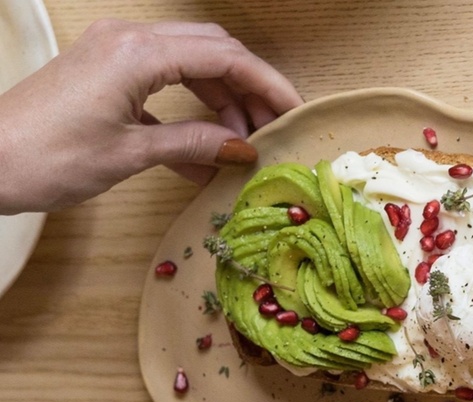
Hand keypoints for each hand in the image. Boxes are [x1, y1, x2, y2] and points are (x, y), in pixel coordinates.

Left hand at [0, 19, 302, 213]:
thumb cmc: (46, 156)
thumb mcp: (130, 154)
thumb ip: (193, 145)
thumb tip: (242, 151)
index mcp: (138, 53)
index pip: (224, 57)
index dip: (266, 83)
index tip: (293, 111)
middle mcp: (128, 40)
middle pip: (211, 50)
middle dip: (247, 87)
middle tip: (271, 126)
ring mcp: (114, 53)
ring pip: (189, 63)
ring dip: (220, 100)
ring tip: (238, 145)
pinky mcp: (103, 73)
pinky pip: (161, 81)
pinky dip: (188, 110)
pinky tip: (200, 150)